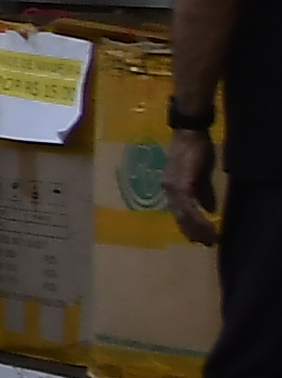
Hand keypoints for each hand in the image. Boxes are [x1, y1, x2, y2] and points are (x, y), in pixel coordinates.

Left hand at [182, 128, 225, 244]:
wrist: (189, 134)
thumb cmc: (194, 151)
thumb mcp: (199, 174)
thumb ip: (202, 192)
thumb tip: (209, 209)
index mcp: (171, 188)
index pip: (178, 213)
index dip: (188, 226)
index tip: (199, 238)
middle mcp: (168, 190)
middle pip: (179, 217)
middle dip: (193, 232)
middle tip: (206, 243)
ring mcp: (172, 188)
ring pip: (183, 215)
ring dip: (197, 228)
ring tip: (209, 238)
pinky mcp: (180, 184)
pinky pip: (188, 207)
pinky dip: (198, 218)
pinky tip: (207, 226)